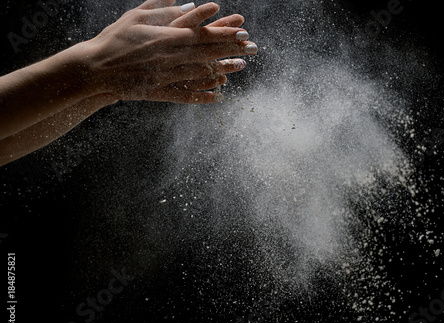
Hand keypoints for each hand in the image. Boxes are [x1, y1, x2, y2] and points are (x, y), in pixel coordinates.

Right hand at [81, 0, 257, 103]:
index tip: (243, 31)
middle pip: (206, 52)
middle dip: (231, 49)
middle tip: (252, 47)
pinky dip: (203, 95)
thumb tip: (185, 3)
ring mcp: (165, 76)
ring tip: (240, 66)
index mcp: (165, 37)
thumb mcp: (135, 17)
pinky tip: (218, 96)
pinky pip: (185, 95)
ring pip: (200, 72)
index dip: (224, 33)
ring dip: (222, 68)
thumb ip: (161, 8)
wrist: (94, 69)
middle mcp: (169, 57)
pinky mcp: (158, 91)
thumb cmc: (114, 39)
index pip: (202, 35)